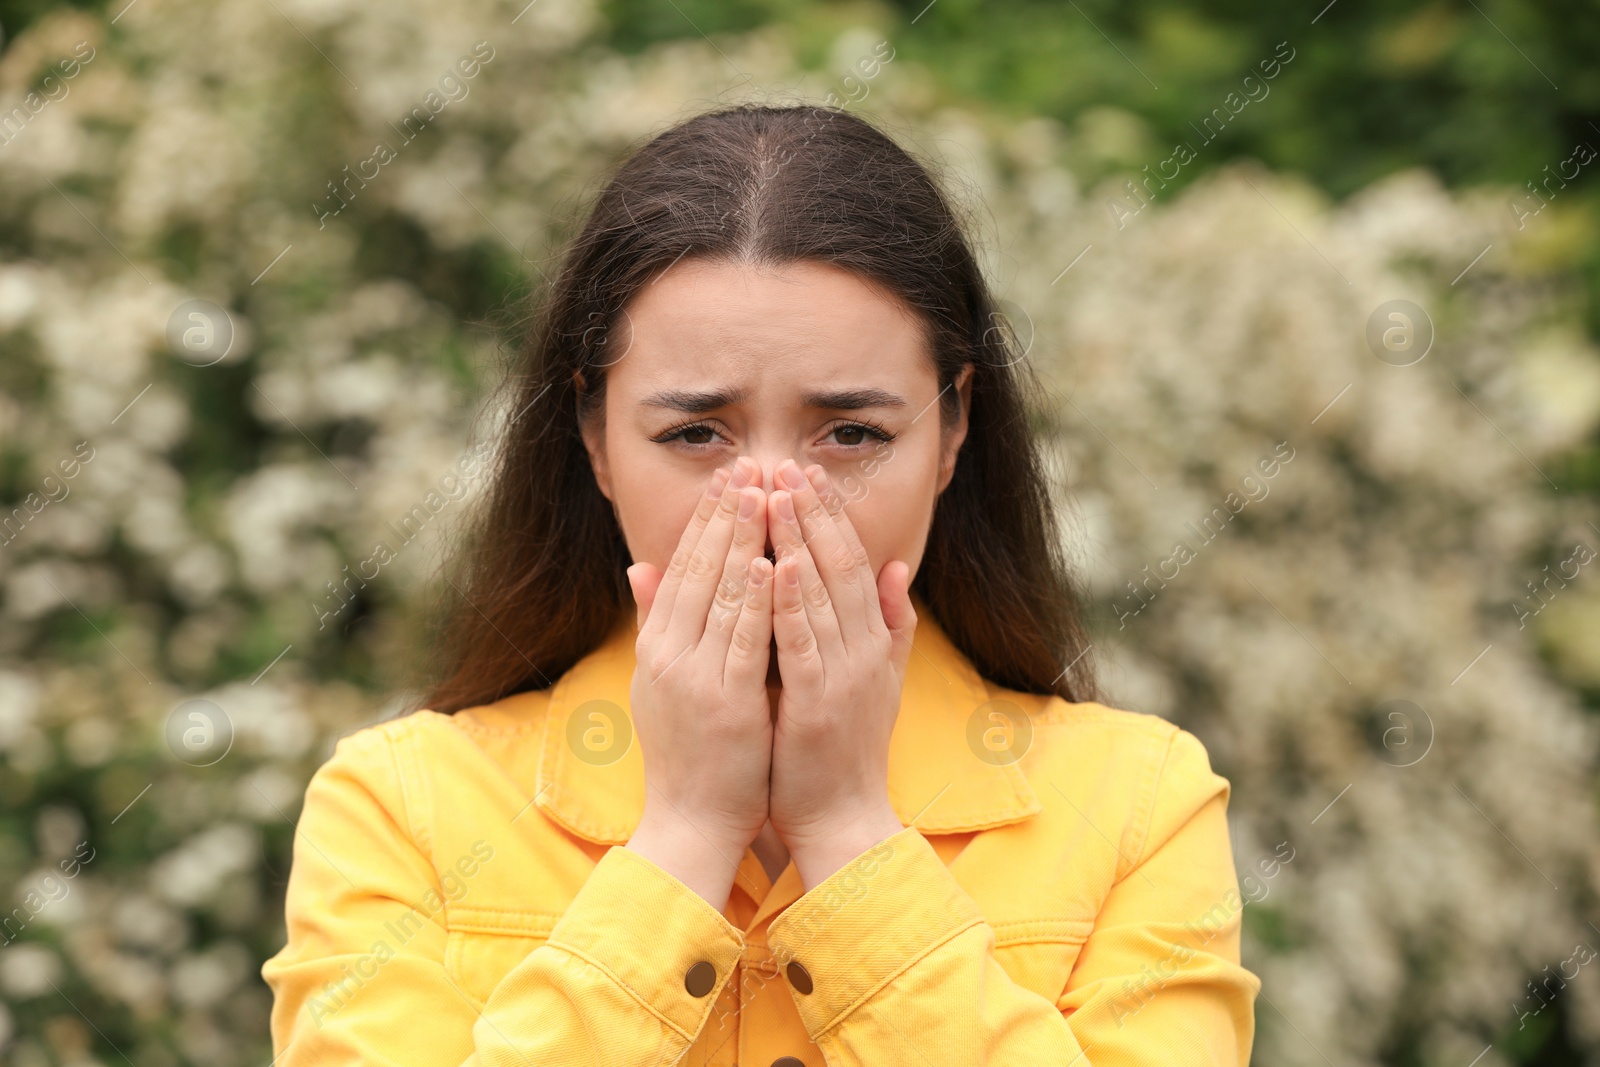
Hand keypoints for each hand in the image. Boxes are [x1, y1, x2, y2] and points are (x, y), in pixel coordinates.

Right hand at [624, 456, 774, 907]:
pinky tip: (770, 563)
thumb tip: (638, 566)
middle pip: (699, 569)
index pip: (683, 567)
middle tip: (749, 464)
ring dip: (743, 541)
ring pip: (721, 595)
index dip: (706, 519)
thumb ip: (654, 621)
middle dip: (726, 514)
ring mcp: (696, 678)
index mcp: (658, 646)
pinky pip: (743, 643)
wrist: (691, 823)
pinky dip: (757, 601)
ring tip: (762, 493)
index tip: (728, 476)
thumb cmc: (687, 753)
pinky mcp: (726, 704)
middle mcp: (670, 654)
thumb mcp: (660, 680)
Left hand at [765, 458, 914, 889]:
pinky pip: (804, 643)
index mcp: (873, 641)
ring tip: (773, 493)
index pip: (852, 562)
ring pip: (822, 593)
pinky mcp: (820, 703)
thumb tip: (895, 569)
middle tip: (785, 463)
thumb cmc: (846, 750)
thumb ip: (888, 625)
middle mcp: (865, 650)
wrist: (844, 820)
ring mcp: (845, 675)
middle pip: (840, 565)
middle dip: (812, 511)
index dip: (829, 516)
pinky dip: (790, 602)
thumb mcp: (876, 680)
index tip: (806, 473)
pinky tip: (773, 565)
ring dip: (797, 540)